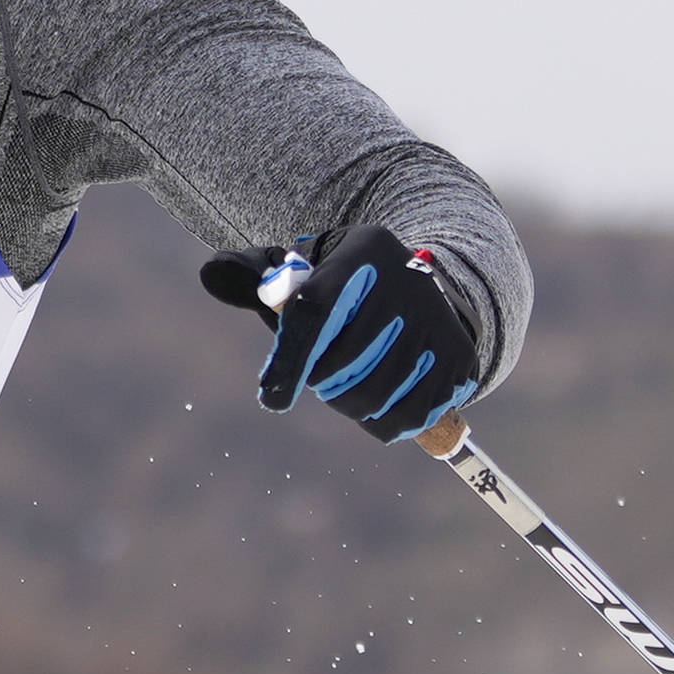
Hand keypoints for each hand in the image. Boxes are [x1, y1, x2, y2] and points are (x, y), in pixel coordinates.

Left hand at [200, 226, 481, 440]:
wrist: (425, 290)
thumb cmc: (346, 287)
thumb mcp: (307, 269)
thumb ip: (257, 275)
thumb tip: (213, 275)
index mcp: (365, 250)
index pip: (317, 308)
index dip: (290, 358)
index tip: (272, 396)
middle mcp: (410, 281)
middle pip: (343, 362)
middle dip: (321, 379)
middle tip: (323, 372)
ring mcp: (440, 323)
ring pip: (372, 396)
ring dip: (348, 403)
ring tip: (349, 383)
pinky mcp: (460, 362)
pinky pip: (406, 419)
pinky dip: (381, 423)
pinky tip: (377, 402)